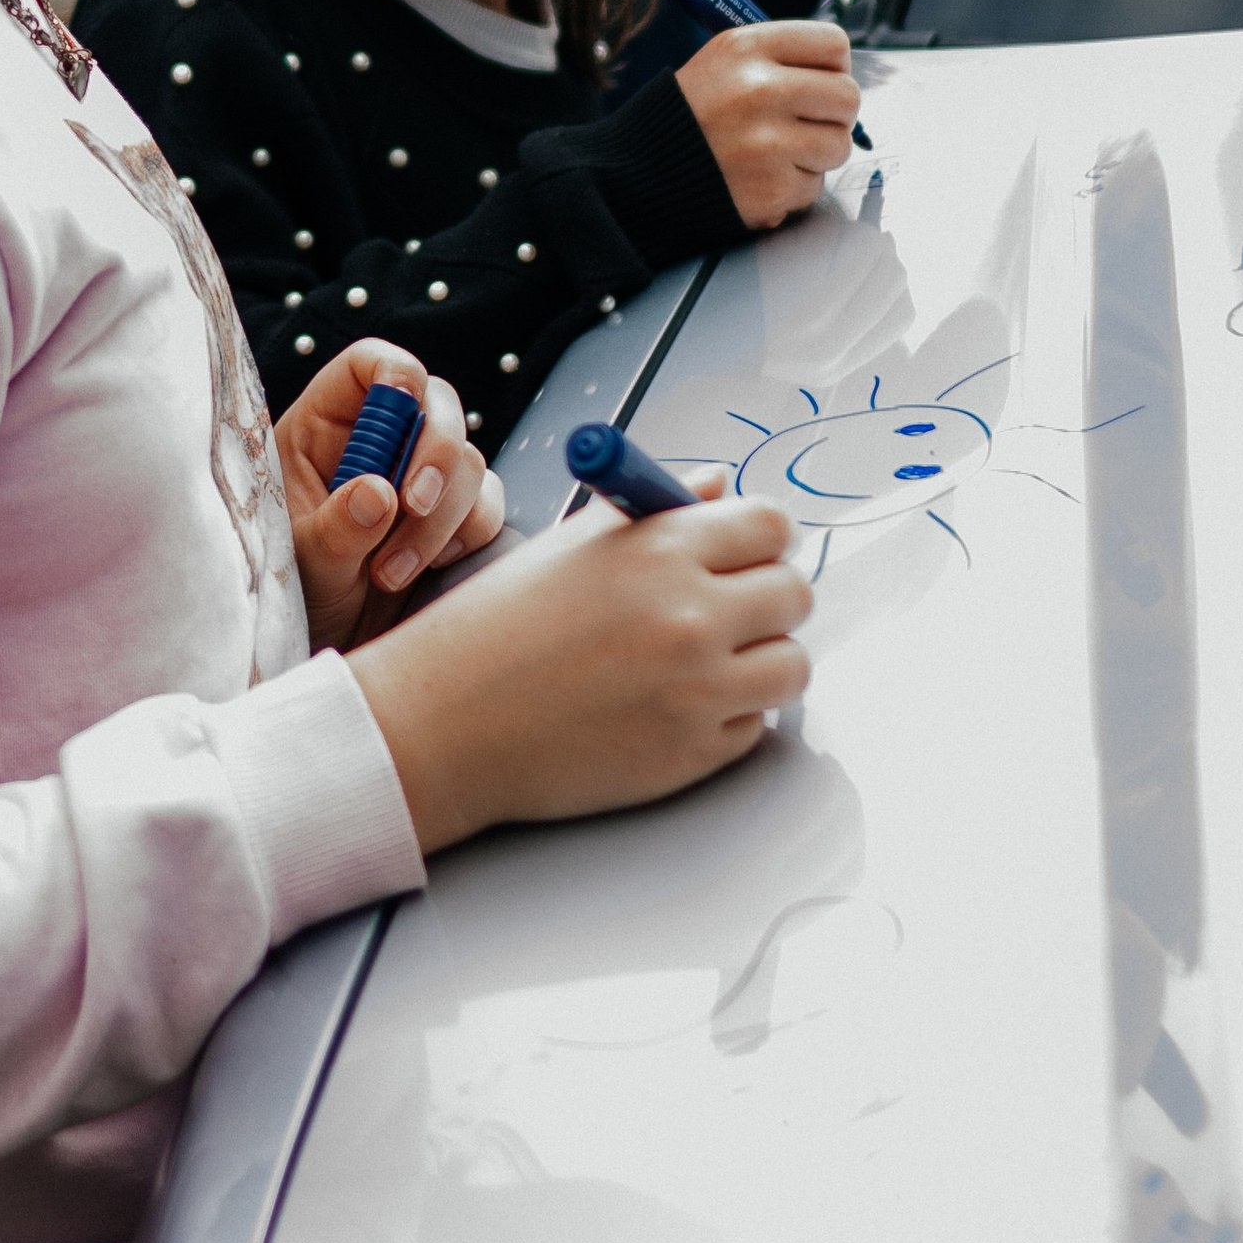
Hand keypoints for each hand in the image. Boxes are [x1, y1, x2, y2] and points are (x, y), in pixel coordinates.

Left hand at [279, 345, 503, 651]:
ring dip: (442, 516)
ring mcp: (421, 479)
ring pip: (468, 461)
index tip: (407, 399)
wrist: (327, 648)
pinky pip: (488, 506)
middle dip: (436, 454)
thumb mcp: (302, 562)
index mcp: (326, 429)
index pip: (369, 366)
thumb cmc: (296, 593)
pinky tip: (428, 569)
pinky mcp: (454, 519)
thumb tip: (378, 492)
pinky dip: (468, 535)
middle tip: (413, 505)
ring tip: (390, 573)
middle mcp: (380, 444)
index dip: (395, 370)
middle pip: (437, 405)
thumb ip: (336, 528)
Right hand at [347, 475, 812, 854]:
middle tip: (734, 606)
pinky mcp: (693, 755)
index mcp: (659, 549)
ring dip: (762, 660)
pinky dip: (729, 715)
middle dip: (770, 596)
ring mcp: (696, 692)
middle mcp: (689, 617)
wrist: (447, 722)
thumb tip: (723, 487)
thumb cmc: (500, 628)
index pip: (770, 525)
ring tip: (710, 658)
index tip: (751, 549)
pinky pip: (754, 725)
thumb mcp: (575, 544)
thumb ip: (660, 511)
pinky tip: (674, 702)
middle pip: (795, 593)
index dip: (763, 536)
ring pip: (790, 665)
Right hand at [677, 20, 858, 225]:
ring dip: (816, 153)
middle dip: (834, 114)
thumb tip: (840, 71)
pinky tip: (761, 176)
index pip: (833, 43)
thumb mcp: (722, 62)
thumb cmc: (690, 116)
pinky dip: (793, 185)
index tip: (820, 80)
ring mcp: (766, 143)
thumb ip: (780, 60)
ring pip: (839, 145)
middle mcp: (758, 90)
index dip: (834, 66)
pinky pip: (815, 185)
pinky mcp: (771, 188)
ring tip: (777, 151)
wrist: (640, 173)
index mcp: (746, 48)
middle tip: (806, 122)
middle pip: (847, 96)